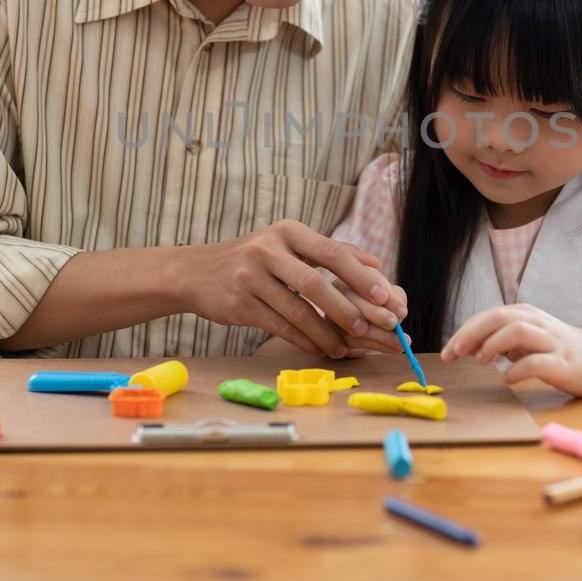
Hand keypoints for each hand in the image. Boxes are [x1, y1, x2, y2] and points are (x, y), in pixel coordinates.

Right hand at [184, 220, 407, 358]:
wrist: (196, 272)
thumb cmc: (254, 258)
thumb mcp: (287, 244)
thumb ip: (329, 251)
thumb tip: (376, 264)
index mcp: (287, 231)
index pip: (331, 251)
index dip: (360, 275)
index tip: (385, 295)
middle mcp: (267, 250)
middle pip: (315, 283)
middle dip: (346, 308)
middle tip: (369, 327)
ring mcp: (251, 278)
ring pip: (298, 311)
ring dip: (327, 333)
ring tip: (347, 346)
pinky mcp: (240, 305)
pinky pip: (281, 327)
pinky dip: (305, 340)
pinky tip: (322, 349)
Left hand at [440, 304, 581, 397]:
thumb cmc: (554, 350)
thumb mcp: (524, 339)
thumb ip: (498, 339)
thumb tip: (465, 346)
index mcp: (524, 314)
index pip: (487, 316)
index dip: (464, 332)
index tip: (448, 352)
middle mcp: (536, 322)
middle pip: (499, 317)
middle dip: (472, 334)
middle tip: (455, 353)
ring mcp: (550, 341)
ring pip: (518, 331)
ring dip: (494, 344)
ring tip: (481, 361)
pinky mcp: (561, 363)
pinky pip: (536, 363)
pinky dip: (517, 370)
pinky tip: (507, 379)